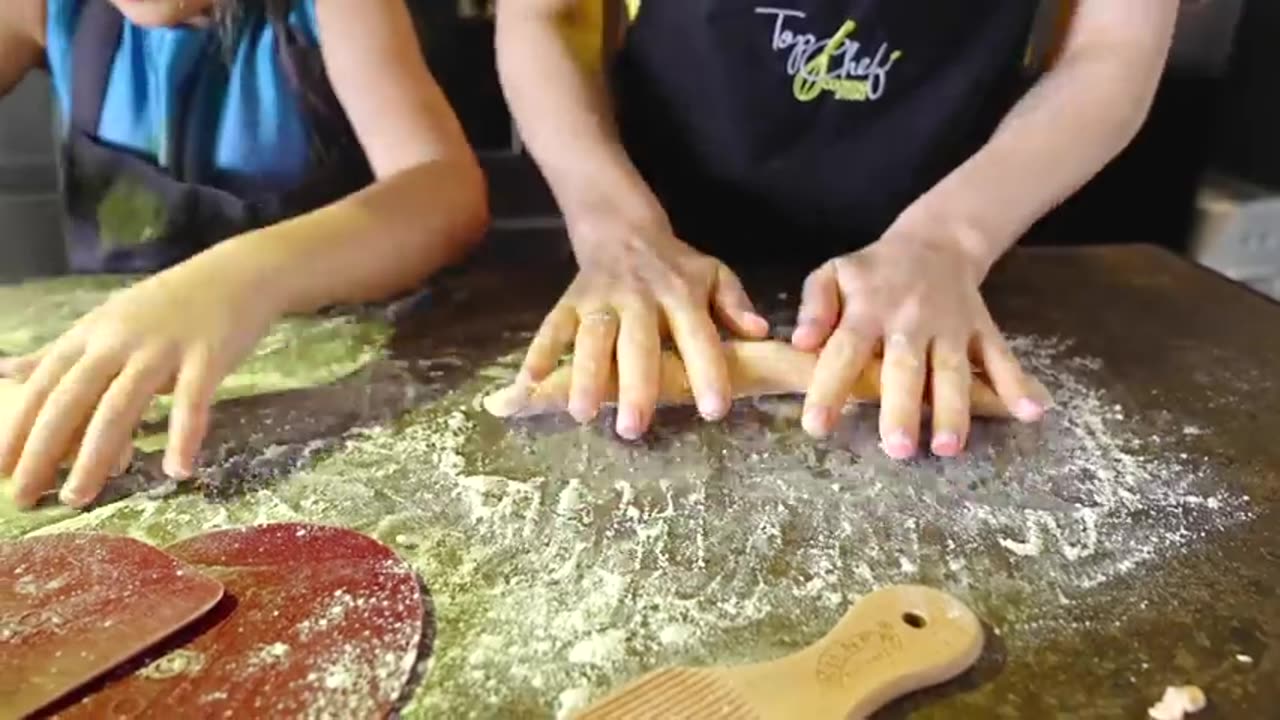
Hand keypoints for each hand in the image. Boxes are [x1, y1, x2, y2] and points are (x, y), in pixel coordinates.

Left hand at [0, 259, 275, 507]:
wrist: (237, 274)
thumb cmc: (170, 304)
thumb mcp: (106, 322)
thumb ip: (60, 353)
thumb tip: (4, 372)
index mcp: (92, 334)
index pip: (44, 385)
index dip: (18, 428)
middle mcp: (119, 340)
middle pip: (72, 399)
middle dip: (42, 451)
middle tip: (23, 498)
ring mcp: (164, 348)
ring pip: (121, 407)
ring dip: (95, 456)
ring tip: (77, 497)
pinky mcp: (208, 356)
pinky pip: (193, 403)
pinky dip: (184, 438)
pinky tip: (178, 471)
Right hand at [520, 215, 768, 438]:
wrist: (623, 228)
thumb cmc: (676, 266)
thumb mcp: (714, 275)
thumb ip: (735, 304)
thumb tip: (760, 332)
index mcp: (681, 294)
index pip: (698, 336)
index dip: (707, 371)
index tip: (715, 410)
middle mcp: (640, 298)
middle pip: (638, 344)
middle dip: (635, 385)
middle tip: (634, 427)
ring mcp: (601, 299)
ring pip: (593, 338)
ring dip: (585, 375)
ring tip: (583, 413)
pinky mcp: (570, 301)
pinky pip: (553, 327)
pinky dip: (540, 352)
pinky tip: (531, 382)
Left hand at [792, 229, 1049, 458]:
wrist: (936, 241)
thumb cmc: (873, 271)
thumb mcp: (834, 273)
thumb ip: (815, 306)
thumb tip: (800, 342)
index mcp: (869, 308)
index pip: (845, 350)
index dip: (830, 387)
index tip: (817, 425)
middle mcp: (911, 320)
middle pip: (907, 367)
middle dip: (902, 408)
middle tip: (897, 448)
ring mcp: (952, 327)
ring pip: (953, 371)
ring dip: (953, 410)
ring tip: (947, 447)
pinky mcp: (982, 330)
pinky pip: (1002, 358)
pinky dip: (1018, 385)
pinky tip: (1032, 412)